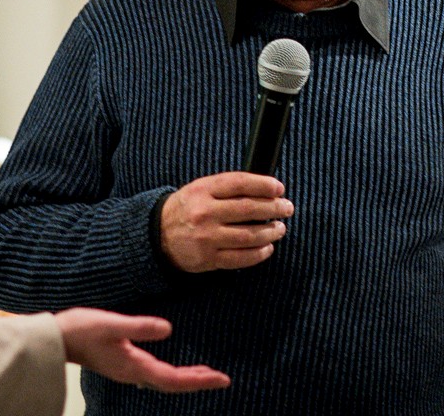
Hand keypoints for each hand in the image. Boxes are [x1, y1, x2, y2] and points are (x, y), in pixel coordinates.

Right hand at [52, 309, 230, 391]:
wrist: (54, 340)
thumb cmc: (80, 329)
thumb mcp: (111, 324)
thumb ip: (139, 327)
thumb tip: (169, 329)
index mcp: (133, 366)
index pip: (174, 378)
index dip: (199, 379)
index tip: (222, 378)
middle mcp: (133, 373)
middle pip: (172, 383)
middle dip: (198, 381)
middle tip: (222, 379)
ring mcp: (127, 370)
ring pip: (164, 380)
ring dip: (186, 378)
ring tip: (206, 374)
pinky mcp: (122, 364)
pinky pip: (155, 374)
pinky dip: (172, 373)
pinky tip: (175, 369)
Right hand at [159, 172, 291, 272]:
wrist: (157, 236)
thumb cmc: (187, 209)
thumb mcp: (200, 189)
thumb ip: (227, 188)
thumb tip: (265, 190)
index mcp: (202, 190)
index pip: (240, 183)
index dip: (264, 185)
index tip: (279, 188)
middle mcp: (204, 213)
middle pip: (248, 209)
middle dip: (273, 208)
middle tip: (287, 208)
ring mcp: (206, 238)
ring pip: (248, 235)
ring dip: (270, 232)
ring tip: (280, 228)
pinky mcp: (208, 259)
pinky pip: (241, 258)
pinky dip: (259, 253)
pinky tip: (268, 247)